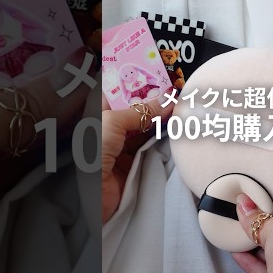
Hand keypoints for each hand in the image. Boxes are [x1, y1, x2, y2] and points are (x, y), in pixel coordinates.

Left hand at [101, 91, 174, 222]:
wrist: (92, 196)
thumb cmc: (93, 153)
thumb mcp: (112, 123)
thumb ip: (140, 111)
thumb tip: (167, 99)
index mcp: (97, 115)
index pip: (117, 93)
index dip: (135, 85)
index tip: (157, 76)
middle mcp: (110, 128)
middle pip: (135, 111)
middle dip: (153, 102)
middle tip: (175, 93)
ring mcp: (122, 146)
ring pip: (145, 128)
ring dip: (160, 120)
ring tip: (180, 108)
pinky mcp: (134, 162)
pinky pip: (151, 146)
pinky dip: (162, 139)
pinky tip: (176, 129)